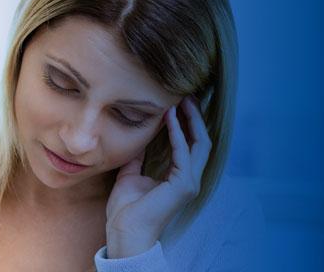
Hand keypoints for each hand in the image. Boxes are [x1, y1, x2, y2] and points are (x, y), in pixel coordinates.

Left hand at [105, 97, 210, 257]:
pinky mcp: (183, 185)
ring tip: (182, 101)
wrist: (124, 229)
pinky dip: (177, 133)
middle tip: (187, 96)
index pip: (189, 146)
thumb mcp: (130, 174)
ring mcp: (189, 183)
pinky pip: (184, 153)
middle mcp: (189, 179)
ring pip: (199, 145)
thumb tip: (137, 139)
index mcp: (178, 178)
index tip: (176, 104)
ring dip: (190, 121)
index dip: (185, 124)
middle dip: (195, 118)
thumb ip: (138, 157)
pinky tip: (169, 118)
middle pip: (201, 142)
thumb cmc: (126, 208)